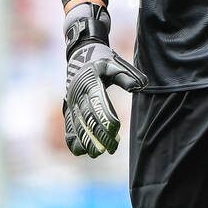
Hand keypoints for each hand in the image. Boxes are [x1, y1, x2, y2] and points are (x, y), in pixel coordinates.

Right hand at [62, 3, 146, 156]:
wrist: (79, 54)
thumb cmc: (101, 59)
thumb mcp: (114, 63)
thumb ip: (126, 76)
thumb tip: (139, 86)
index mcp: (91, 82)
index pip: (98, 102)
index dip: (105, 116)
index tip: (116, 130)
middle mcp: (78, 93)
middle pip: (88, 117)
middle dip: (98, 133)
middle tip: (111, 149)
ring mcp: (71, 101)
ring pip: (76, 123)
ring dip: (85, 139)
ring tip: (96, 153)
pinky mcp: (68, 107)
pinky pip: (68, 125)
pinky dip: (72, 138)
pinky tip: (80, 151)